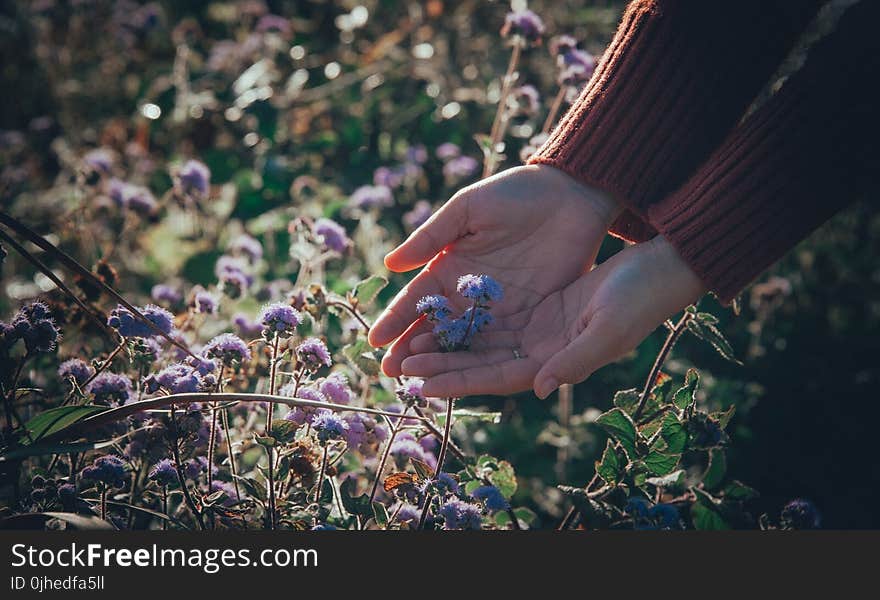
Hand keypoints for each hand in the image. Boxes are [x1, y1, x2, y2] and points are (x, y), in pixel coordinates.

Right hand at [368, 165, 620, 376]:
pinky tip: (464, 378)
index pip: (417, 299)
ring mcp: (498, 310)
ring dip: (442, 363)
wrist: (572, 195)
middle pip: (435, 329)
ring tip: (418, 381)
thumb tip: (390, 264)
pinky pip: (501, 346)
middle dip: (412, 351)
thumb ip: (431, 236)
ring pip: (464, 344)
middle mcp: (468, 294)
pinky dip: (482, 363)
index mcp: (449, 266)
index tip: (376, 340)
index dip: (396, 319)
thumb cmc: (516, 193)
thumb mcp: (468, 208)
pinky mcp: (529, 319)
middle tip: (391, 372)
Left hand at [398, 235, 706, 397]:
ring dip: (447, 341)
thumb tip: (541, 388)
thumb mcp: (609, 327)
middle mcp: (542, 352)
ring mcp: (539, 330)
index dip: (457, 382)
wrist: (659, 267)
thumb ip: (575, 360)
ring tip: (407, 340)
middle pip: (481, 363)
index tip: (418, 383)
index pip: (496, 379)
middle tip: (398, 365)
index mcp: (556, 363)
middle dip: (440, 365)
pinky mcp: (540, 306)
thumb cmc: (640, 298)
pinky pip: (494, 315)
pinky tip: (439, 312)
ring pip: (482, 340)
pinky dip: (466, 315)